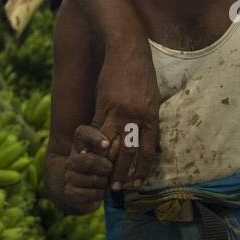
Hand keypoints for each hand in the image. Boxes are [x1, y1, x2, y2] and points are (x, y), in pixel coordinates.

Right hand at [61, 124, 114, 213]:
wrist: (79, 188)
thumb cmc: (100, 166)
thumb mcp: (107, 153)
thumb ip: (112, 146)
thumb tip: (117, 141)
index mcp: (80, 143)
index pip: (84, 134)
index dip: (95, 138)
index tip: (107, 144)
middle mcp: (72, 159)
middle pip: (89, 160)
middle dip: (105, 166)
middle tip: (110, 169)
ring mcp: (69, 176)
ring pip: (93, 179)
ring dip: (104, 182)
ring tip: (105, 180)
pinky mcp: (70, 192)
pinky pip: (90, 194)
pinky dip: (99, 193)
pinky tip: (100, 191)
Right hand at [92, 38, 160, 190]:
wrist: (127, 50)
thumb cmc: (140, 72)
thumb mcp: (152, 96)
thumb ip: (150, 118)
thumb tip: (148, 138)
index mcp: (152, 116)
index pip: (148, 150)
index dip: (142, 169)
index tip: (137, 184)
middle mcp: (138, 117)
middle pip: (130, 152)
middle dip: (123, 173)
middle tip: (117, 189)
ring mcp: (121, 112)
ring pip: (114, 145)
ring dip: (108, 165)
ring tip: (102, 179)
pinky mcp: (105, 105)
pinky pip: (98, 130)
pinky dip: (93, 146)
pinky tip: (88, 158)